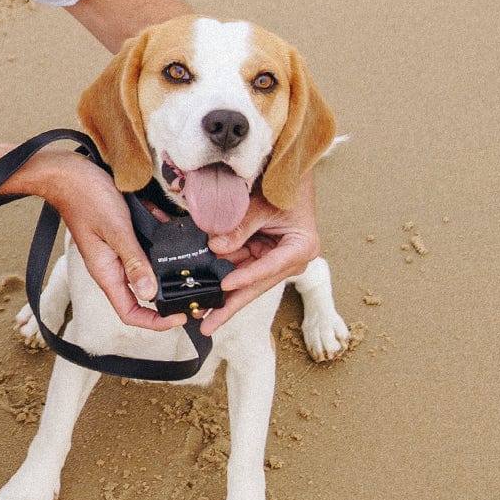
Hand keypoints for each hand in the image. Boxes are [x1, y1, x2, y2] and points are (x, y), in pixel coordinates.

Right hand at [34, 151, 185, 331]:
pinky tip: (171, 226)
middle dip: (167, 297)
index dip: (155, 322)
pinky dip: (160, 239)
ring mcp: (118, 253)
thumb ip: (134, 262)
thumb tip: (150, 293)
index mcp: (107, 274)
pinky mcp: (124, 237)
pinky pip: (146, 246)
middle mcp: (113, 268)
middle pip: (142, 296)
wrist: (70, 173)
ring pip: (148, 270)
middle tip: (193, 293)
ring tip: (188, 260)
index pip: (130, 313)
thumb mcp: (116, 230)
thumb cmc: (86, 199)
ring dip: (166, 266)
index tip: (179, 317)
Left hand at [199, 172, 320, 334]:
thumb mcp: (263, 205)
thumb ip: (241, 226)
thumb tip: (216, 247)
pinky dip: (220, 275)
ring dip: (221, 295)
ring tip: (199, 311)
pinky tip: (203, 291)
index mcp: (300, 249)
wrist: (290, 175)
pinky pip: (237, 268)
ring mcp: (273, 260)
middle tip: (208, 324)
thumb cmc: (285, 188)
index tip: (225, 286)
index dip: (246, 278)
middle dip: (229, 305)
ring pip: (243, 282)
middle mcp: (288, 261)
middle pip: (254, 286)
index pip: (269, 268)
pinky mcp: (260, 256)